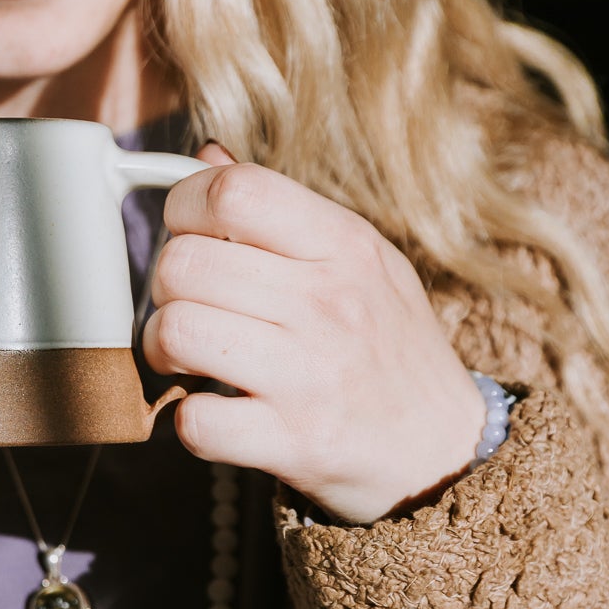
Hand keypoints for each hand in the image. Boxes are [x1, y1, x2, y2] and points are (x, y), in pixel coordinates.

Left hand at [143, 146, 486, 523]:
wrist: (446, 450)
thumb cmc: (390, 348)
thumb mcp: (362, 261)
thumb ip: (283, 211)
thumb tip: (206, 158)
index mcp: (345, 245)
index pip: (234, 190)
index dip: (185, 206)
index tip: (189, 233)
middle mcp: (328, 303)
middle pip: (184, 263)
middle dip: (165, 287)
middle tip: (188, 306)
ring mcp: (310, 375)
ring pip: (176, 332)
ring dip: (163, 348)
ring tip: (188, 358)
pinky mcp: (295, 442)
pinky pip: (197, 420)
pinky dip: (189, 420)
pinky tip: (214, 410)